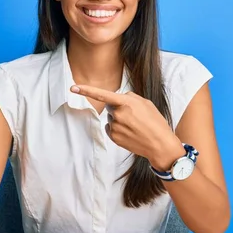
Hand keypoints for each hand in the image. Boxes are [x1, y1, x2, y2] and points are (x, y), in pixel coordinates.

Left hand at [70, 84, 184, 169]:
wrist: (160, 145)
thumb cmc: (155, 122)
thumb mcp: (146, 103)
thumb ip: (130, 97)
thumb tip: (119, 97)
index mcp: (126, 103)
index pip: (103, 94)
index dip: (86, 90)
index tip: (73, 87)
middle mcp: (118, 115)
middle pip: (110, 106)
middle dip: (118, 108)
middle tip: (134, 115)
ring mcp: (115, 127)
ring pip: (111, 118)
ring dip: (119, 119)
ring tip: (135, 126)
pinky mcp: (114, 137)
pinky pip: (110, 128)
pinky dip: (117, 128)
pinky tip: (130, 132)